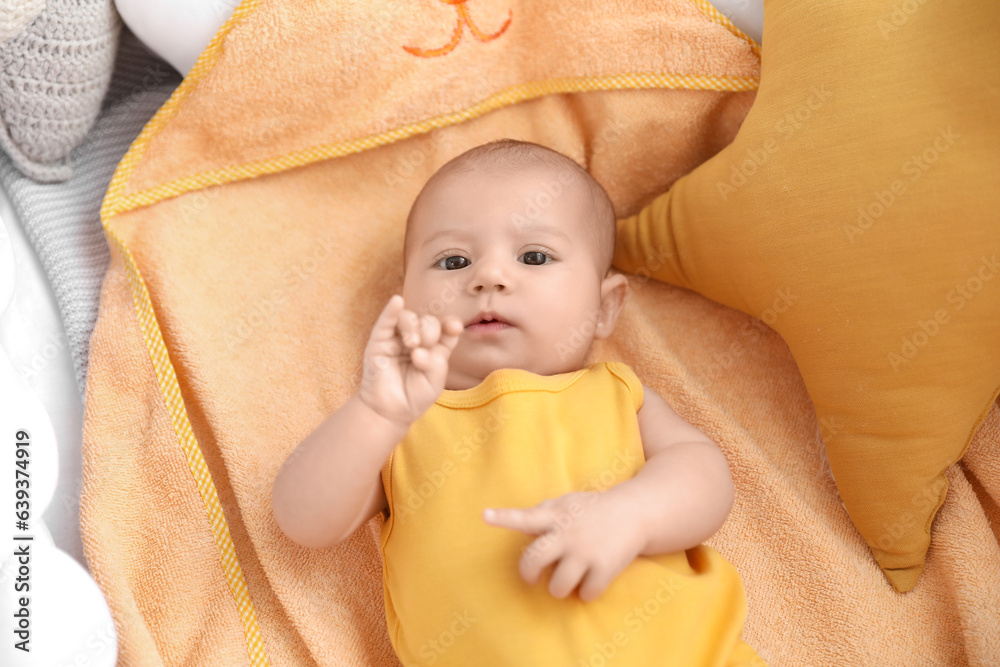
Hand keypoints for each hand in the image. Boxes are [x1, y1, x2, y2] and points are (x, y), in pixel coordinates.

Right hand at [359, 295, 462, 425]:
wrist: (390, 410)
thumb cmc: (414, 396)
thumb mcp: (435, 381)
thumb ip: (436, 362)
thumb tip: (418, 348)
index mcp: (435, 348)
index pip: (446, 328)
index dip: (451, 324)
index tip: (454, 328)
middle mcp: (418, 339)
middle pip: (429, 321)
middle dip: (430, 332)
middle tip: (422, 351)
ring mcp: (398, 338)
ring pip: (409, 318)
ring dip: (413, 328)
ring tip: (412, 345)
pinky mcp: (379, 340)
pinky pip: (385, 321)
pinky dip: (391, 310)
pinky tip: (397, 302)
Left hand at [483, 491, 646, 601]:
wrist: (636, 511)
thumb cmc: (594, 510)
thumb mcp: (568, 503)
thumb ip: (544, 513)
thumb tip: (520, 523)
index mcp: (556, 515)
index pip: (525, 516)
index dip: (504, 517)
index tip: (485, 516)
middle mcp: (568, 533)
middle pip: (534, 561)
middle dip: (529, 574)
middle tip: (532, 578)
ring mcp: (586, 551)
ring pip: (557, 586)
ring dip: (559, 588)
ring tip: (566, 579)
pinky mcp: (605, 567)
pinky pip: (586, 594)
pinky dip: (587, 593)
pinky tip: (591, 582)